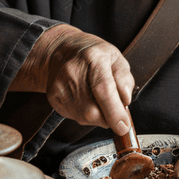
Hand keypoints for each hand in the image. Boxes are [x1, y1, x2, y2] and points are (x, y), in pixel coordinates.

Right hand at [14, 24, 134, 134]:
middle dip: (108, 118)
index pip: (104, 90)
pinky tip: (87, 100)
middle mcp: (73, 71)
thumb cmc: (94, 55)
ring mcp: (60, 86)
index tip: (124, 126)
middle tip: (115, 109)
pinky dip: (86, 115)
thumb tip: (125, 101)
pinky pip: (75, 117)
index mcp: (93, 57)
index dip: (115, 112)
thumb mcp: (117, 58)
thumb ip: (125, 80)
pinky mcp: (54, 98)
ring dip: (98, 117)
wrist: (62, 51)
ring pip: (84, 117)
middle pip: (92, 110)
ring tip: (99, 99)